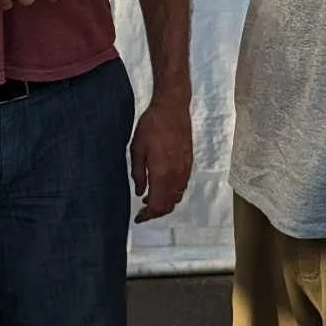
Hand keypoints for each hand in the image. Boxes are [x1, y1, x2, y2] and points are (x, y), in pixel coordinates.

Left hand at [130, 95, 192, 222]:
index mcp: (161, 173)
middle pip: (169, 205)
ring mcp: (185, 169)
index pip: (157, 205)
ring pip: (177, 197)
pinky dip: (173, 193)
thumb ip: (138, 173)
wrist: (172, 108)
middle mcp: (176, 175)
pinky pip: (183, 186)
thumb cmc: (151, 126)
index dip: (147, 215)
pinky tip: (162, 186)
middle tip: (143, 211)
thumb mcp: (136, 149)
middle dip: (156, 213)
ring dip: (164, 203)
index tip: (138, 217)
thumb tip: (140, 192)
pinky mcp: (189, 163)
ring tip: (150, 198)